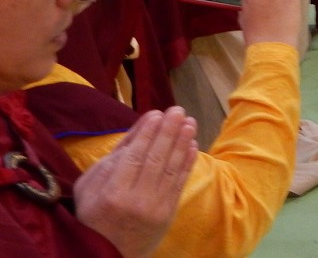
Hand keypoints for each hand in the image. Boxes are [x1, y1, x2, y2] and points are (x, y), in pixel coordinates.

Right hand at [75, 106, 197, 257]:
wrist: (106, 254)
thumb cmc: (93, 215)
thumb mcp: (89, 188)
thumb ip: (112, 159)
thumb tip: (138, 129)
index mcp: (112, 193)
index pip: (134, 157)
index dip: (147, 133)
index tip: (157, 113)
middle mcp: (136, 200)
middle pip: (156, 159)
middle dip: (169, 131)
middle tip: (178, 110)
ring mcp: (155, 207)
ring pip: (172, 168)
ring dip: (183, 142)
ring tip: (189, 122)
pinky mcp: (168, 213)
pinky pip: (180, 182)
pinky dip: (187, 162)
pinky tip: (192, 144)